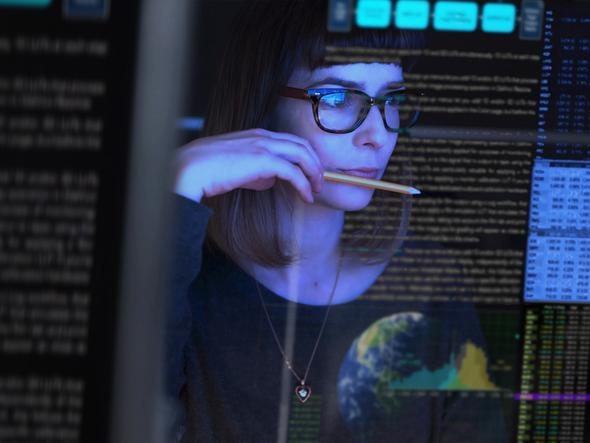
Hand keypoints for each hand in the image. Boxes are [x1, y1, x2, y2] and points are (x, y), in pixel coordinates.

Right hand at [173, 128, 323, 202]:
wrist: (191, 168)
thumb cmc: (208, 170)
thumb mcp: (237, 168)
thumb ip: (255, 172)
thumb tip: (270, 181)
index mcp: (257, 135)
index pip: (291, 141)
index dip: (305, 157)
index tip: (310, 173)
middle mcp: (263, 136)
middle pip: (302, 145)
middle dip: (315, 164)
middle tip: (319, 182)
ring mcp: (264, 146)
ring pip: (303, 155)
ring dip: (314, 173)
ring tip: (316, 190)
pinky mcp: (264, 160)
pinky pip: (294, 172)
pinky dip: (304, 184)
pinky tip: (306, 197)